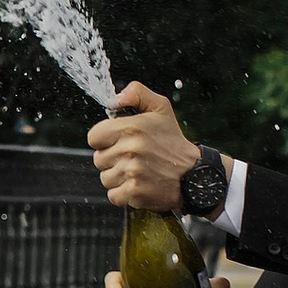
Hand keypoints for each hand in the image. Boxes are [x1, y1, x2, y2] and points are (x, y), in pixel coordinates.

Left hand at [88, 81, 198, 211]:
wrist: (194, 174)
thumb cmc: (173, 141)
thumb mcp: (160, 108)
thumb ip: (137, 93)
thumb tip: (115, 99)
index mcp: (132, 127)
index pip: (93, 136)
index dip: (104, 139)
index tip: (118, 141)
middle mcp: (131, 149)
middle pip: (98, 159)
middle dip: (112, 158)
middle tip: (133, 157)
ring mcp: (133, 172)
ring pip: (105, 178)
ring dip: (118, 177)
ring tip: (138, 170)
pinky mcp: (135, 192)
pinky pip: (113, 195)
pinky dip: (123, 193)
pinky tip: (139, 184)